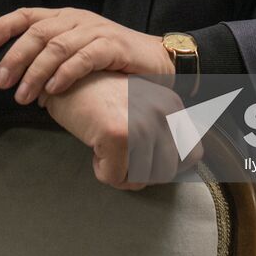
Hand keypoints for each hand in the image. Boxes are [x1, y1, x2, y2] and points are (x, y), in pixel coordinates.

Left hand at [0, 7, 172, 102]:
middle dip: (14, 57)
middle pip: (37, 32)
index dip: (3, 26)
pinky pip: (83, 57)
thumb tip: (22, 81)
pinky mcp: (113, 45)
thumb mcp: (79, 53)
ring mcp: (96, 30)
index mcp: (66, 18)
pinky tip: (53, 90)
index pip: (28, 15)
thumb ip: (53, 59)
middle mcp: (78, 19)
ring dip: (35, 72)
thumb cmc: (114, 61)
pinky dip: (65, 74)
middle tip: (1, 82)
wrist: (159, 60)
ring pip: (56, 46)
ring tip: (23, 96)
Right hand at [39, 72, 196, 188]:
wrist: (61, 77)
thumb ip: (160, 129)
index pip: (193, 154)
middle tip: (121, 158)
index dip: (169, 166)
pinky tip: (94, 149)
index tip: (146, 159)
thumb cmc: (96, 95)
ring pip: (141, 178)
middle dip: (142, 174)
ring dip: (121, 173)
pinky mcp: (117, 134)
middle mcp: (161, 113)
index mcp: (171, 105)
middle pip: (166, 172)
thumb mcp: (138, 105)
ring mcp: (140, 123)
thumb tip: (176, 167)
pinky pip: (115, 177)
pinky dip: (102, 171)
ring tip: (107, 150)